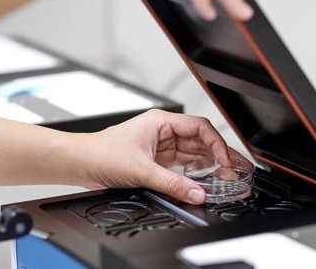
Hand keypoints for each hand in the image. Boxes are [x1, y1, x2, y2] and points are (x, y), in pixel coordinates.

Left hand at [76, 109, 234, 203]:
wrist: (80, 163)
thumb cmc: (101, 153)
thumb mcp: (141, 170)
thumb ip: (172, 183)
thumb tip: (196, 193)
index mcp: (161, 122)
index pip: (200, 128)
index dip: (217, 143)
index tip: (225, 161)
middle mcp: (163, 132)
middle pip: (200, 141)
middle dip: (219, 155)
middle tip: (236, 170)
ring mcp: (160, 147)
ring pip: (193, 154)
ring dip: (209, 166)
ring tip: (227, 177)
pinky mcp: (156, 161)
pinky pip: (181, 166)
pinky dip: (194, 175)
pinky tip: (204, 182)